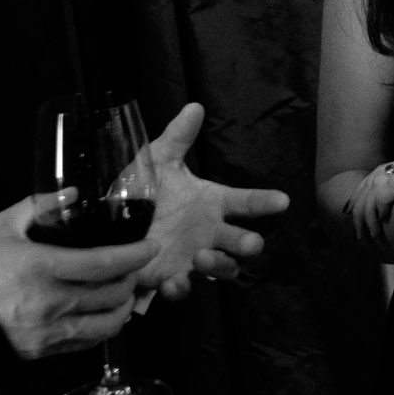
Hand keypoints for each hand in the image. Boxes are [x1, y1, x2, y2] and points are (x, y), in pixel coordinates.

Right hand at [0, 192, 156, 358]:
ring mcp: (43, 333)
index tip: (152, 246)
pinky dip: (99, 328)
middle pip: (112, 295)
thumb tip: (75, 192)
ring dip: (121, 309)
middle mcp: (47, 304)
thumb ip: (40, 206)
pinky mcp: (37, 352)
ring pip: (105, 326)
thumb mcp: (1, 226)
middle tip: (132, 269)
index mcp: (40, 268)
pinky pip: (84, 343)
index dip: (135, 256)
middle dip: (130, 280)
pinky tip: (98, 314)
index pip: (103, 263)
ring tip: (121, 294)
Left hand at [137, 103, 290, 298]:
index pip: (245, 202)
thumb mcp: (157, 161)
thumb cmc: (143, 189)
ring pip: (222, 267)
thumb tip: (195, 106)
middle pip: (241, 241)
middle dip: (249, 243)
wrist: (111, 221)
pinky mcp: (171, 276)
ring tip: (203, 257)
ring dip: (219, 264)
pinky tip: (174, 282)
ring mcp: (192, 256)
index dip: (264, 202)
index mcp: (211, 203)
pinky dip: (181, 288)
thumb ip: (178, 138)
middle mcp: (209, 232)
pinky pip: (183, 288)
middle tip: (251, 242)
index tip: (282, 200)